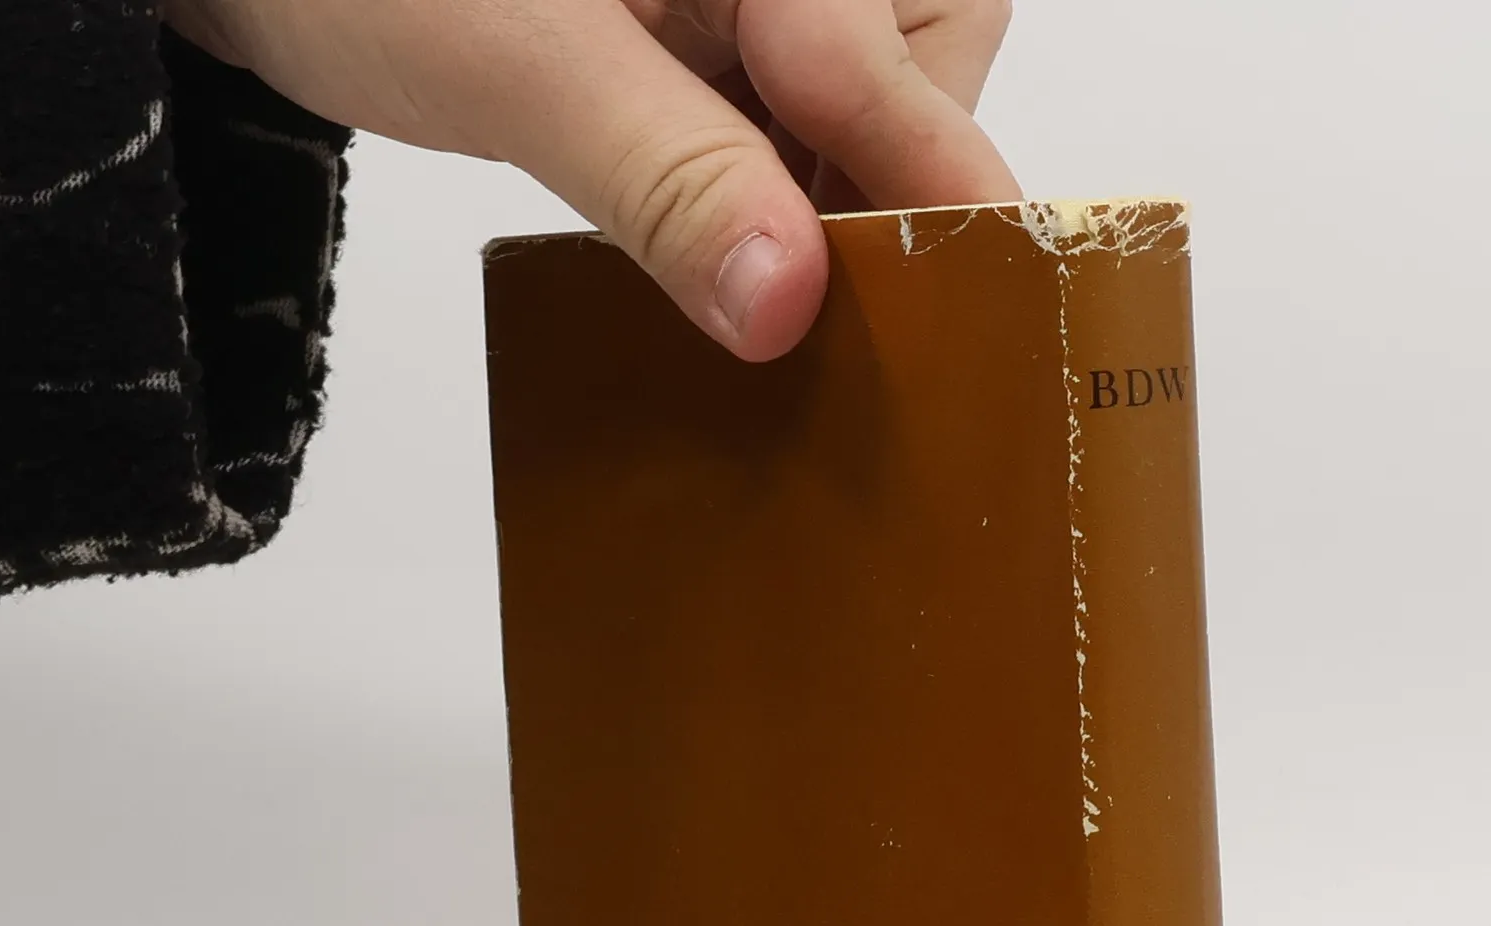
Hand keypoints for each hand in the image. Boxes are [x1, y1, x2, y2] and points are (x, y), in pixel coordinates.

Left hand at [164, 0, 1019, 359]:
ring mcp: (755, 7)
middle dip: (874, 202)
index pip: (905, 59)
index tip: (974, 329)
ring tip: (750, 303)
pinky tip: (720, 276)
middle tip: (802, 306)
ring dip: (813, 229)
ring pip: (863, 130)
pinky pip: (790, 148)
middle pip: (921, 87)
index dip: (933, 196)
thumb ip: (664, 175)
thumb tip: (784, 304)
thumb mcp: (516, 58)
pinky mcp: (714, 53)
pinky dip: (763, 224)